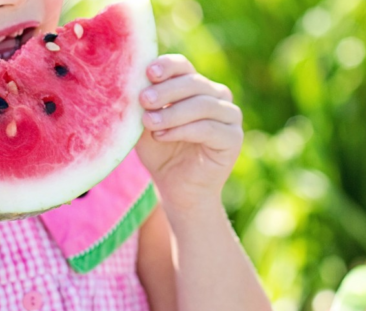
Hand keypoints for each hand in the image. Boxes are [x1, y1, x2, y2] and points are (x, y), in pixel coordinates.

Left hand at [136, 54, 243, 213]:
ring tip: (149, 123)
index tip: (148, 72)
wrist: (177, 189)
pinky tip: (162, 136)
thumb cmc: (160, 153)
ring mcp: (229, 116)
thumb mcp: (146, 124)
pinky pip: (209, 128)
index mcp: (196, 86)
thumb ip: (143, 104)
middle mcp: (217, 96)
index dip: (167, 66)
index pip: (183, 67)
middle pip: (193, 82)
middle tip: (143, 100)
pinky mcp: (234, 138)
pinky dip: (183, 130)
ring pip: (202, 104)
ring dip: (172, 113)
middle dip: (166, 91)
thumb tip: (131, 81)